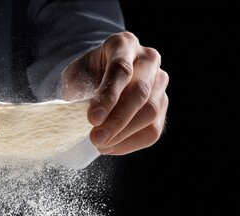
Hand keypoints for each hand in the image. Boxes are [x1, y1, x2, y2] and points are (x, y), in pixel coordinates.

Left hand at [61, 32, 168, 154]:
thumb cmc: (85, 74)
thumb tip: (92, 120)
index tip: (92, 119)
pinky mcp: (162, 104)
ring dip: (124, 134)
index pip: (120, 70)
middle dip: (116, 120)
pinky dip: (131, 143)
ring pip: (151, 112)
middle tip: (95, 139)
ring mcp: (159, 82)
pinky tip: (111, 146)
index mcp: (123, 44)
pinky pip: (153, 129)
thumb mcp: (76, 76)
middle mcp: (148, 59)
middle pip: (139, 93)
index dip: (108, 97)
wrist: (98, 75)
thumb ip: (82, 91)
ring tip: (100, 144)